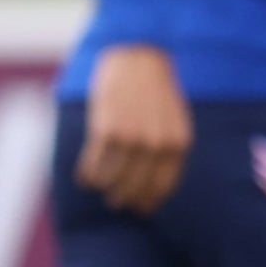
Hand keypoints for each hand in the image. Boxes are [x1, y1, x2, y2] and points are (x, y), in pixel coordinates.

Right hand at [77, 44, 192, 213]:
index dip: (150, 202)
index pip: (163, 186)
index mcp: (179, 142)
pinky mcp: (107, 132)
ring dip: (104, 188)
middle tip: (116, 203)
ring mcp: (133, 139)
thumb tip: (153, 186)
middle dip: (125, 199)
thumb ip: (167, 147)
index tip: (140, 209)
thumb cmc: (155, 90)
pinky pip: (93, 167)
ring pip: (112, 182)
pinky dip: (88, 175)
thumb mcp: (173, 119)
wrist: (139, 56)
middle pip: (136, 189)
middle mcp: (158, 144)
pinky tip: (86, 175)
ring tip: (100, 186)